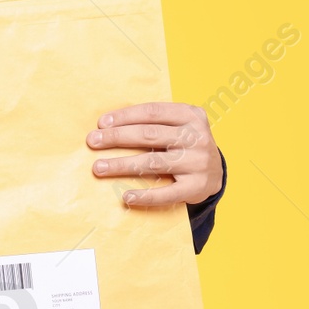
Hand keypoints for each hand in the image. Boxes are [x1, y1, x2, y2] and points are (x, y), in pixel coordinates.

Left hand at [86, 102, 221, 206]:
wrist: (216, 173)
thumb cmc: (185, 144)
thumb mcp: (179, 125)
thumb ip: (153, 121)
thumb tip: (107, 125)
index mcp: (191, 115)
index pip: (153, 112)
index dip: (125, 116)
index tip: (101, 123)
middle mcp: (197, 138)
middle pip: (149, 135)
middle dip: (117, 137)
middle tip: (92, 141)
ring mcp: (198, 163)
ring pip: (152, 162)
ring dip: (121, 165)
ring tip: (98, 167)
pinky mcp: (196, 187)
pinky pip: (166, 193)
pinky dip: (145, 195)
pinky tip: (126, 196)